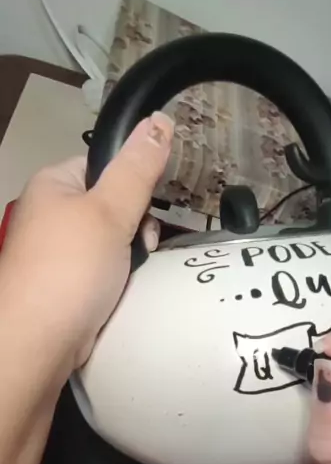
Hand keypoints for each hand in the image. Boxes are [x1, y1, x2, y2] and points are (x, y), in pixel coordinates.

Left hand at [0, 111, 172, 370]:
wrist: (37, 344)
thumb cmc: (70, 270)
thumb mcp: (109, 211)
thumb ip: (138, 169)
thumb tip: (160, 119)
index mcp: (54, 184)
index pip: (105, 165)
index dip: (134, 183)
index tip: (148, 209)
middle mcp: (52, 216)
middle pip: (113, 206)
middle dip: (137, 227)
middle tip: (141, 247)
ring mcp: (58, 256)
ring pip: (113, 244)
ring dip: (132, 259)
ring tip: (131, 276)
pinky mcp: (67, 290)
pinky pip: (105, 275)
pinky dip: (119, 283)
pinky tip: (122, 295)